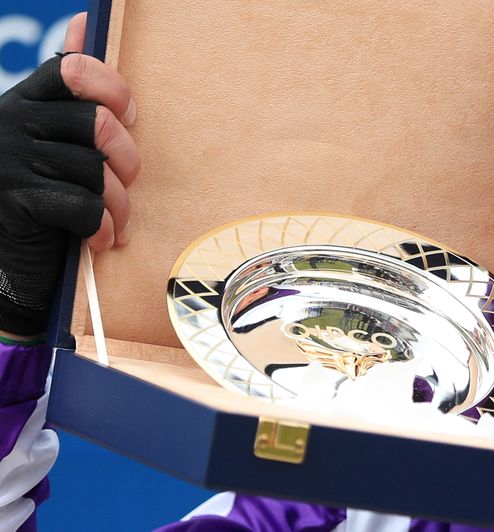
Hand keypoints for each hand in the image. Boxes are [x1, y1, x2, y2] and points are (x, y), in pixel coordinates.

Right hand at [0, 13, 139, 334]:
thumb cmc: (41, 196)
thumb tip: (82, 21)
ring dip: (118, 205)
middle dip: (126, 159)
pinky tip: (97, 239)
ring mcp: (11, 162)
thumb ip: (70, 89)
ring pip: (96, 171)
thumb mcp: (53, 137)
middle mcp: (12, 124)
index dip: (113, 91)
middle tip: (127, 181)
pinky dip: (100, 228)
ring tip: (114, 222)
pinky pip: (84, 206)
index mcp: (25, 103)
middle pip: (96, 124)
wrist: (5, 264)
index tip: (127, 117)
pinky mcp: (16, 201)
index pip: (74, 72)